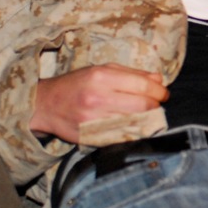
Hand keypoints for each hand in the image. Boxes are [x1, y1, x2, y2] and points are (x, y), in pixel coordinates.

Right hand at [31, 64, 168, 142]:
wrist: (43, 105)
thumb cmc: (76, 84)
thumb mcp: (101, 70)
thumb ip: (131, 74)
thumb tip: (158, 80)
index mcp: (101, 77)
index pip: (143, 86)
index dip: (159, 91)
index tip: (164, 93)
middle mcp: (98, 99)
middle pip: (143, 106)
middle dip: (156, 106)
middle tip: (157, 104)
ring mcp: (93, 120)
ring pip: (135, 123)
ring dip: (147, 119)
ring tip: (146, 115)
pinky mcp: (90, 137)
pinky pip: (121, 136)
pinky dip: (132, 132)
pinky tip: (133, 126)